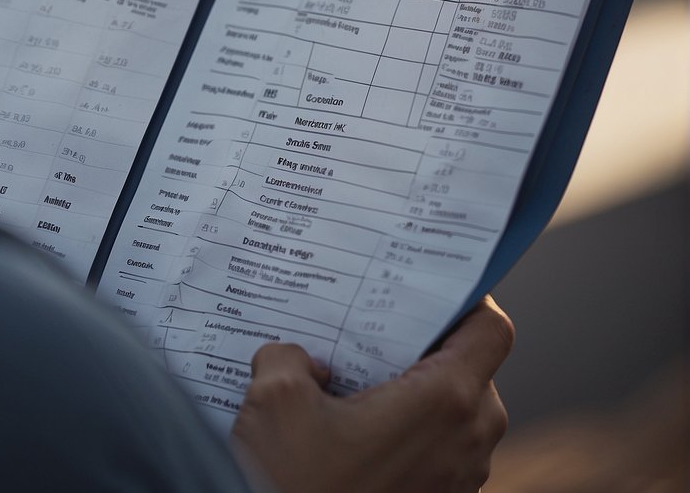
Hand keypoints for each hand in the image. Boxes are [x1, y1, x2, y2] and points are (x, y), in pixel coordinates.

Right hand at [231, 297, 513, 492]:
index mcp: (445, 403)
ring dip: (412, 395)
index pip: (491, 330)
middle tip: (371, 334)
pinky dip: (406, 433)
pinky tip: (349, 430)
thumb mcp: (274, 397)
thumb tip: (298, 358)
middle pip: (471, 371)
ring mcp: (458, 480)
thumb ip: (289, 354)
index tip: (429, 292)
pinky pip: (438, 452)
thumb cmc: (292, 484)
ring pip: (454, 415)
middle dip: (424, 350)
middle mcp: (468, 442)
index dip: (467, 302)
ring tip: (350, 386)